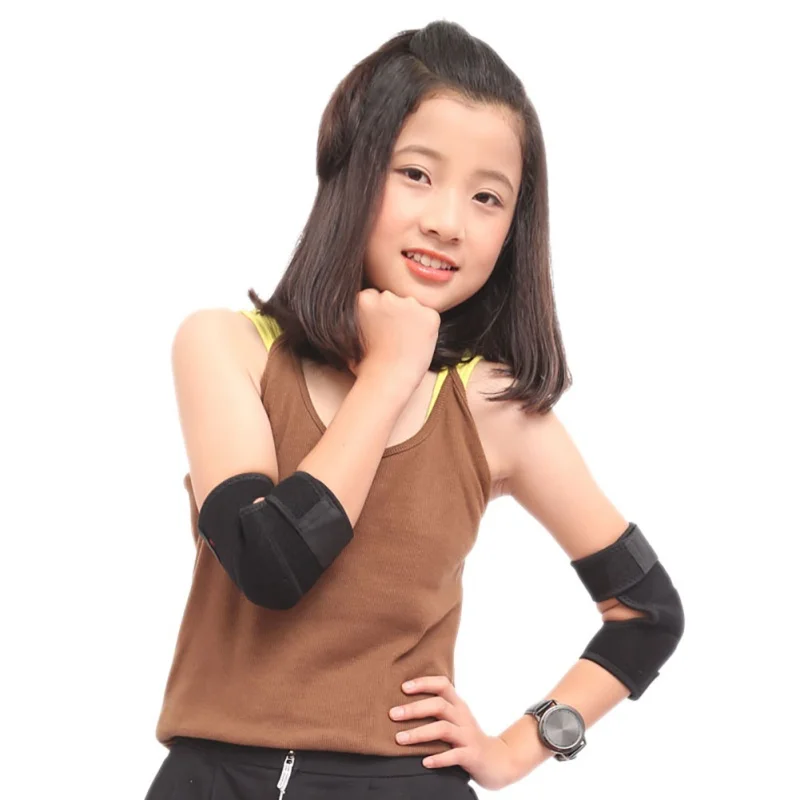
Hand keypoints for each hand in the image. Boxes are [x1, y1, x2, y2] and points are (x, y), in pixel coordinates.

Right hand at [347, 289, 440, 390]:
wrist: (387, 379)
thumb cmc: (365, 365)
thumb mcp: (350, 334)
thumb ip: (358, 316)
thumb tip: (361, 314)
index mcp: (364, 299)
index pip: (376, 297)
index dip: (380, 314)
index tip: (381, 329)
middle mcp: (387, 296)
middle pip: (394, 299)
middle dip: (395, 313)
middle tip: (393, 337)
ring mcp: (410, 304)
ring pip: (412, 306)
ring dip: (411, 319)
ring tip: (404, 343)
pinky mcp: (429, 315)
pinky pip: (430, 317)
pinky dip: (427, 329)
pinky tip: (417, 344)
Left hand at [389, 675, 521, 790]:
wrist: (500, 761)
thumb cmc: (469, 738)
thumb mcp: (457, 719)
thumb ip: (438, 710)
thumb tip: (403, 703)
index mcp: (458, 705)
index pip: (443, 684)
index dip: (423, 683)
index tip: (403, 687)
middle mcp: (463, 717)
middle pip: (439, 705)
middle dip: (414, 709)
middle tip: (392, 714)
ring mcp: (469, 736)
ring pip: (443, 729)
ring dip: (419, 733)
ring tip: (399, 739)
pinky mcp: (472, 756)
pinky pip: (455, 755)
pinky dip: (439, 758)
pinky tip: (424, 762)